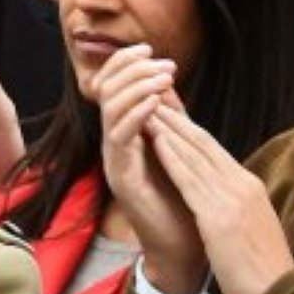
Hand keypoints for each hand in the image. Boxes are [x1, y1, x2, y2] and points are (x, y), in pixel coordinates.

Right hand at [94, 47, 205, 293]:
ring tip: (162, 78)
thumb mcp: (178, 146)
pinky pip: (120, 140)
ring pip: (110, 112)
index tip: (153, 50)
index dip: (127, 64)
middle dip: (132, 70)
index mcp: (128, 132)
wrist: (187, 243)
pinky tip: (155, 105)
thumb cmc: (185, 196)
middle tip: (162, 64)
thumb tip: (167, 80)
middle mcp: (116, 143)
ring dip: (137, 89)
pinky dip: (136, 116)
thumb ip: (171, 117)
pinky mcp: (121, 178)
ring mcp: (115, 160)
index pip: (114, 86)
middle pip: (106, 92)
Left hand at [145, 107, 293, 293]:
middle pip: (206, 145)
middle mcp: (243, 186)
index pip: (217, 153)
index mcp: (251, 189)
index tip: (173, 116)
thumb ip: (239, 209)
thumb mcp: (253, 229)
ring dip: (170, 130)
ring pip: (196, 155)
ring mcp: (232, 199)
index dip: (192, 131)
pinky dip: (172, 156)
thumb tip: (225, 204)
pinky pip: (190, 179)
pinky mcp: (218, 215)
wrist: (278, 293)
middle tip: (157, 98)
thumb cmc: (265, 269)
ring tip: (150, 109)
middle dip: (179, 120)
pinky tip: (157, 140)